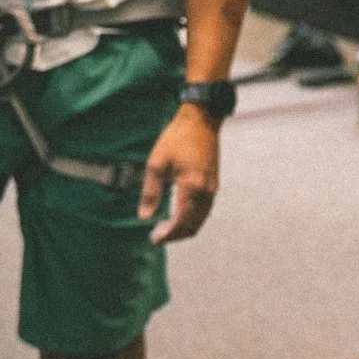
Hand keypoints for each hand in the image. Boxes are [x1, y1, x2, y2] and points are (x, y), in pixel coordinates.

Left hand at [138, 105, 219, 243]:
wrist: (202, 120)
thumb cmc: (176, 138)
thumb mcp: (156, 163)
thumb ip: (151, 192)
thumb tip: (144, 216)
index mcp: (192, 186)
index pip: (181, 222)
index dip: (167, 235)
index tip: (153, 239)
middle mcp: (206, 191)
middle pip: (193, 225)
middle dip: (175, 235)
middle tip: (156, 235)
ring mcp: (212, 188)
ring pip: (201, 219)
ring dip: (184, 228)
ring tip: (165, 227)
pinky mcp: (214, 183)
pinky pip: (205, 210)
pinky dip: (192, 219)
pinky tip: (178, 214)